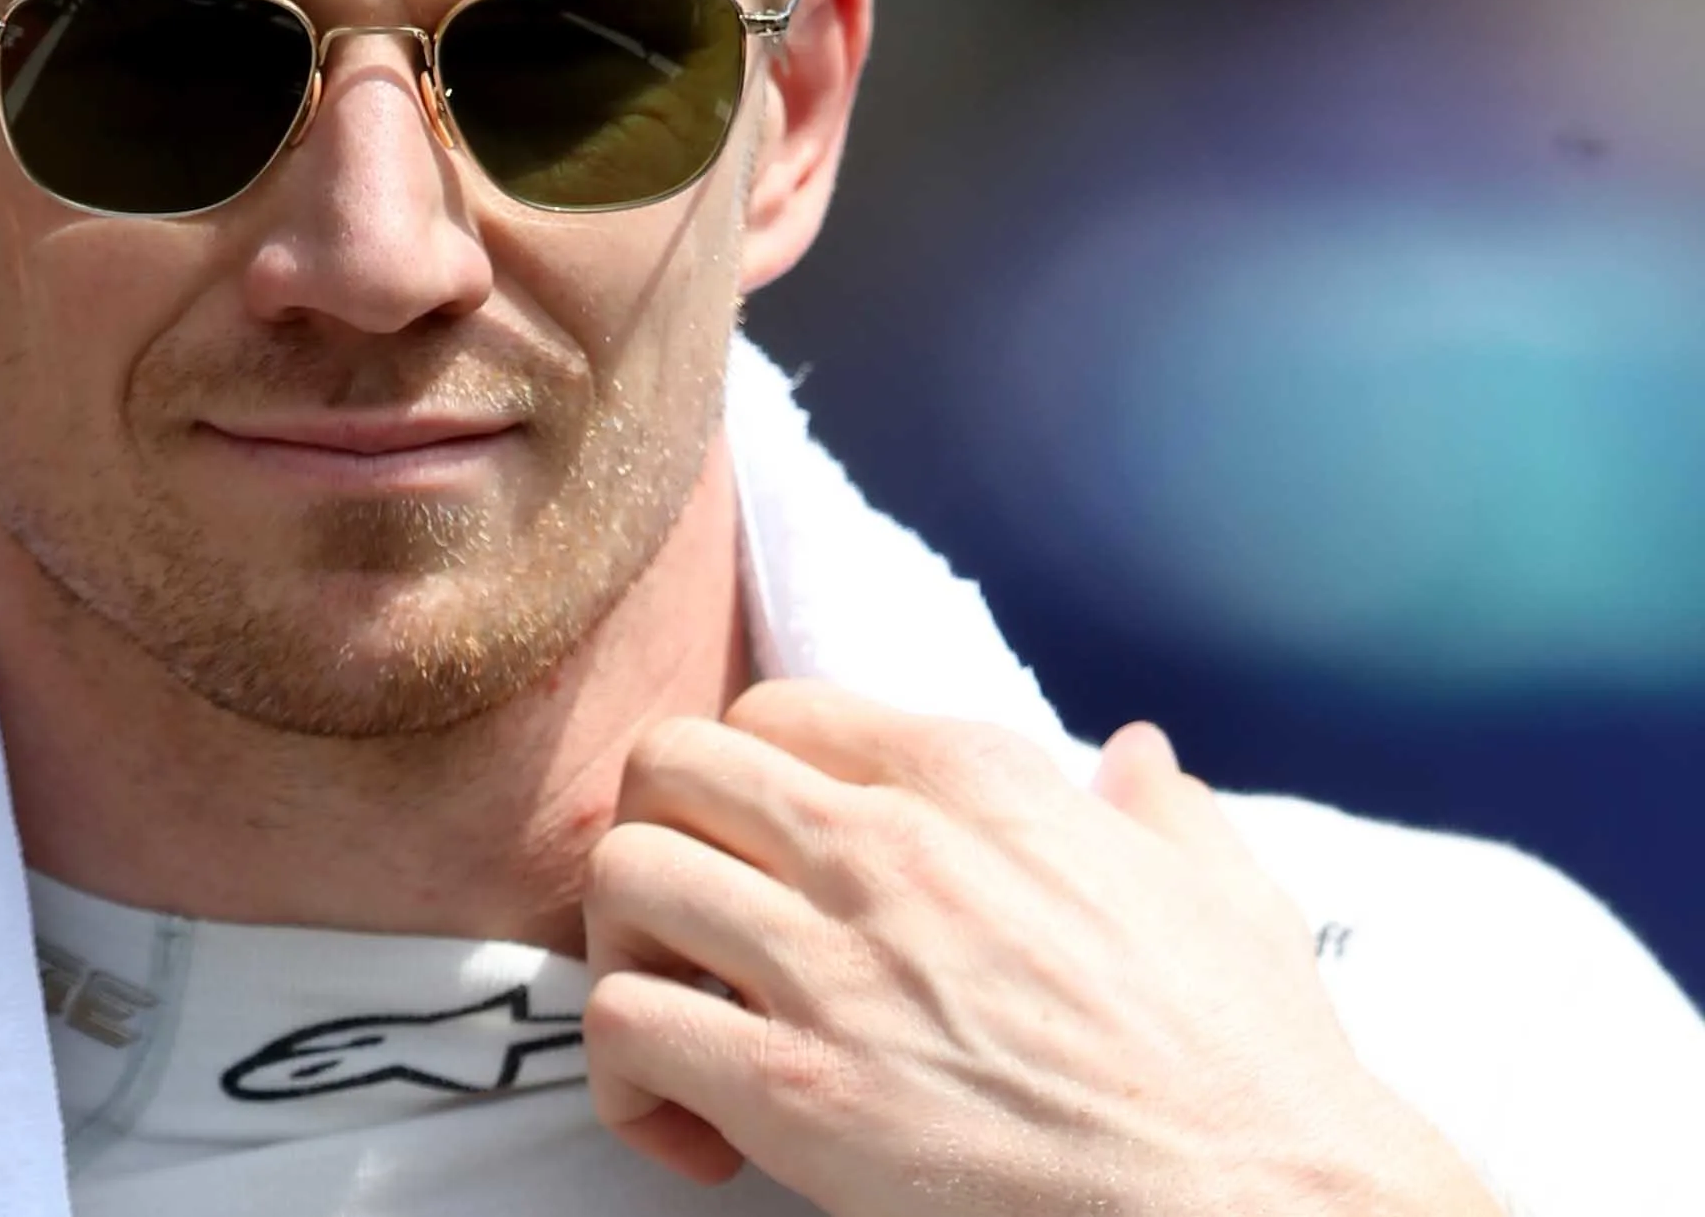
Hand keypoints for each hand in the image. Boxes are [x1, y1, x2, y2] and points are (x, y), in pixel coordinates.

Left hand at [580, 682, 1502, 1216]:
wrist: (1258, 1204)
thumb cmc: (1247, 1061)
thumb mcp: (1223, 892)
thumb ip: (1160, 809)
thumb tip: (1139, 756)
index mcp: (973, 777)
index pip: (770, 709)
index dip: (749, 785)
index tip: (776, 863)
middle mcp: (885, 844)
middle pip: (668, 763)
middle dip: (662, 839)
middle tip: (698, 929)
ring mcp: (832, 963)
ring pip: (620, 875)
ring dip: (628, 950)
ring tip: (689, 1018)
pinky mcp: (795, 1088)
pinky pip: (623, 1024)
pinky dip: (630, 1076)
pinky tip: (697, 1125)